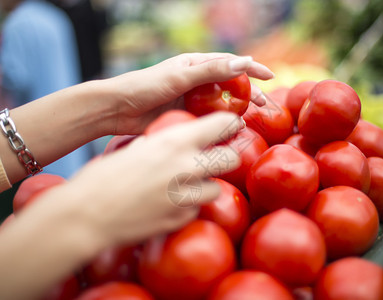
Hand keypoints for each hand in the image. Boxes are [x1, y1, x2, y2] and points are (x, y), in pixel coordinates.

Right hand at [63, 112, 241, 246]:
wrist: (86, 214)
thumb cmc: (103, 177)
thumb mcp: (136, 148)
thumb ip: (162, 144)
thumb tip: (175, 141)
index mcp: (174, 142)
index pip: (221, 125)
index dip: (229, 125)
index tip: (231, 128)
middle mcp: (186, 167)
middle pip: (230, 159)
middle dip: (226, 158)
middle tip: (215, 160)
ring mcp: (185, 196)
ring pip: (216, 189)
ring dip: (205, 187)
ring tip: (186, 187)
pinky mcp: (180, 219)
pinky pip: (195, 210)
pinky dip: (187, 207)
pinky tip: (168, 204)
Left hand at [107, 53, 273, 134]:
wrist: (119, 108)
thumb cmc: (146, 86)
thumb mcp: (181, 76)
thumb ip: (211, 71)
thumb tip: (243, 63)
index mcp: (195, 64)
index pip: (229, 63)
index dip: (251, 68)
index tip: (269, 76)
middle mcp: (195, 80)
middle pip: (229, 85)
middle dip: (248, 93)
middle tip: (264, 104)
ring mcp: (191, 99)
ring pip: (220, 104)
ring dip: (236, 110)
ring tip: (251, 119)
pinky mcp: (185, 115)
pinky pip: (208, 118)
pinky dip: (220, 123)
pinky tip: (229, 130)